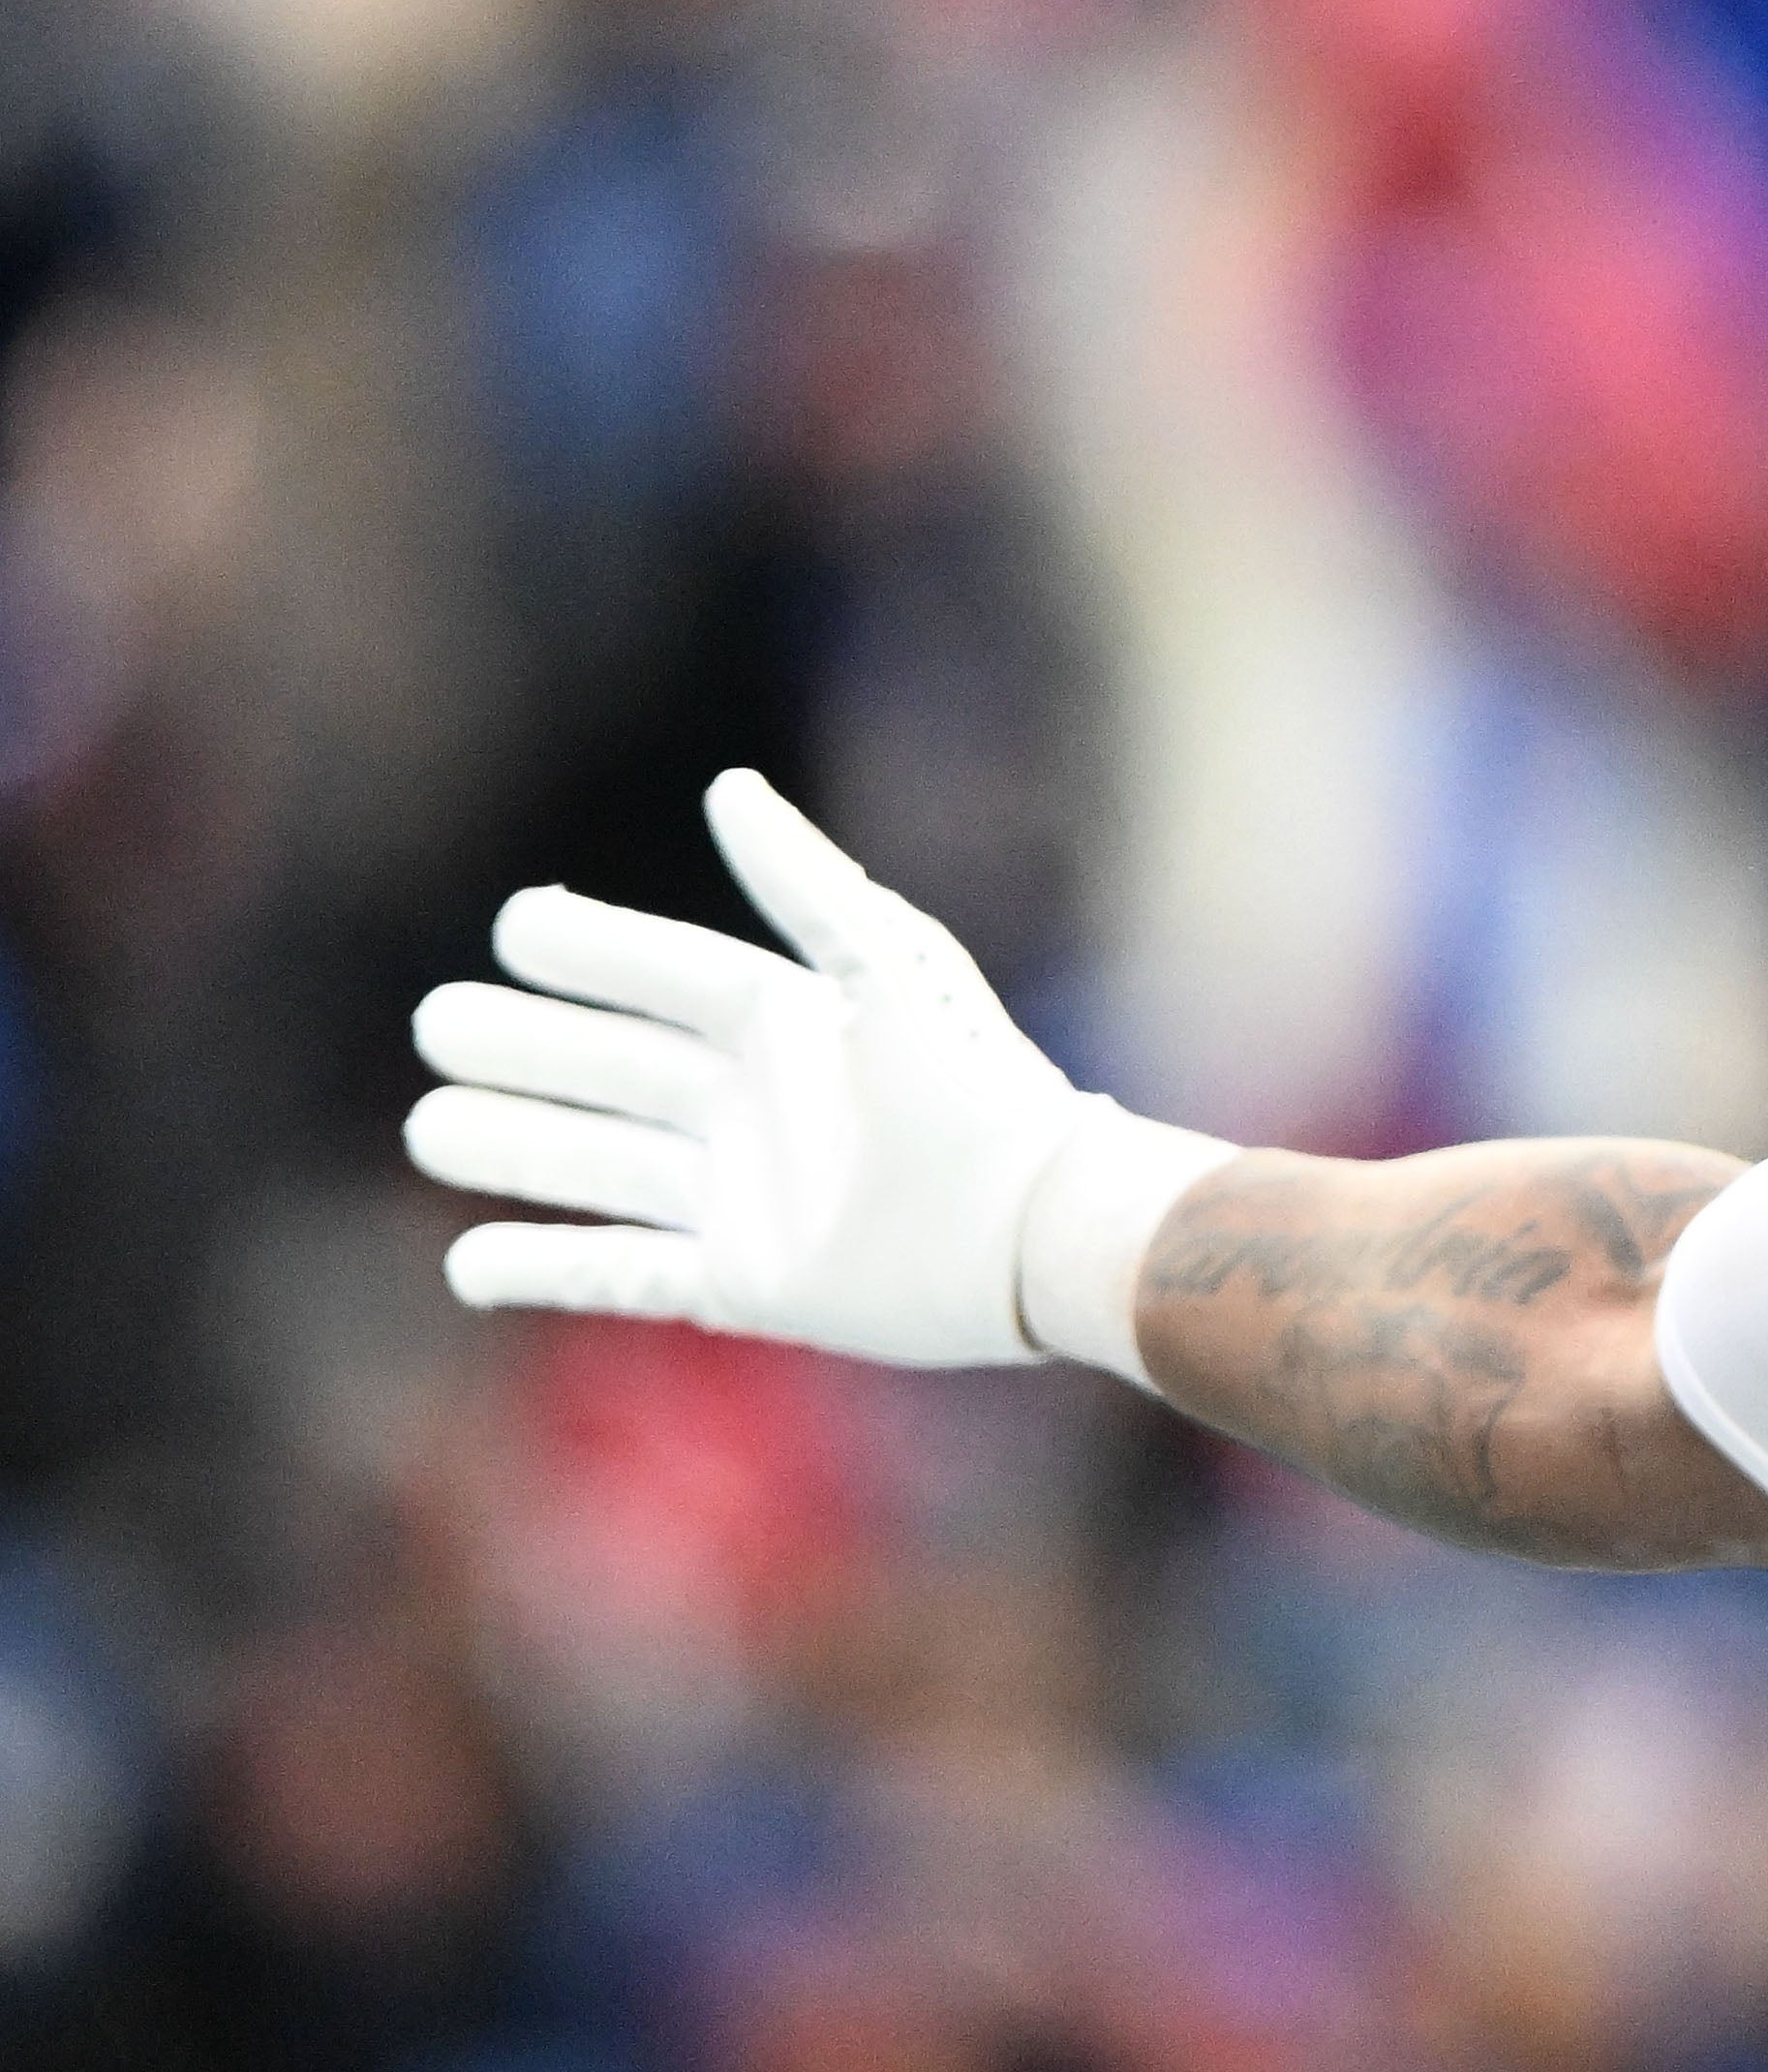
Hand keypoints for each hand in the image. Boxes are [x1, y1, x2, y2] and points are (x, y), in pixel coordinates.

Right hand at [404, 770, 1092, 1367]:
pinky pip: (623, 1276)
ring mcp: (746, 1199)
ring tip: (429, 1126)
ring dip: (516, 1148)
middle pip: (616, 1071)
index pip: (669, 977)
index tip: (513, 926)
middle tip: (438, 1023)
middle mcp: (758, 1111)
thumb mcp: (891, 966)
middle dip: (528, 1048)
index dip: (596, 950)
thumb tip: (725, 787)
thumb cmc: (975, 1087)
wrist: (1035, 1229)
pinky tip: (465, 1263)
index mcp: (793, 1028)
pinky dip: (547, 1270)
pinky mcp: (746, 1284)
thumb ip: (808, 882)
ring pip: (601, 1168)